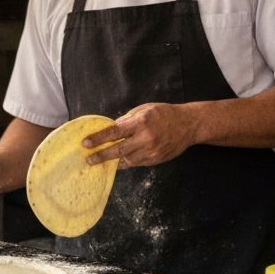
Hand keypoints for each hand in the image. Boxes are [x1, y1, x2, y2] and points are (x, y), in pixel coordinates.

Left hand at [82, 103, 197, 168]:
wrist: (189, 125)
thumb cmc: (164, 114)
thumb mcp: (144, 110)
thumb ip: (127, 120)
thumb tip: (110, 129)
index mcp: (141, 122)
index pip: (114, 132)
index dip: (98, 138)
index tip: (86, 143)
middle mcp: (145, 138)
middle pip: (118, 150)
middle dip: (101, 155)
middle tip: (89, 159)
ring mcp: (151, 151)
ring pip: (126, 160)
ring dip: (111, 162)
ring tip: (99, 162)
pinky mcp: (155, 160)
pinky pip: (135, 163)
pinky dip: (125, 163)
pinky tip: (116, 162)